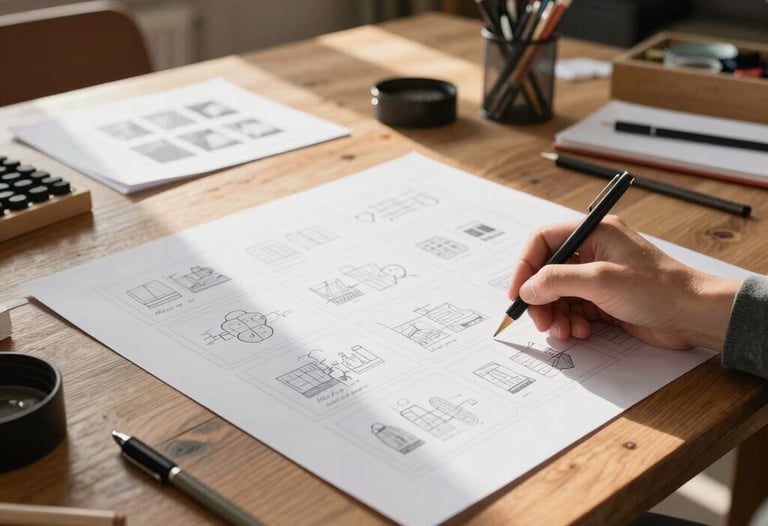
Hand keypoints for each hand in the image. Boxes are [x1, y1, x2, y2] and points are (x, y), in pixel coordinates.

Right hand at [507, 215, 739, 349]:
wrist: (694, 315)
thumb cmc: (657, 288)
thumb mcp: (600, 281)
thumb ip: (557, 281)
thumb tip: (527, 289)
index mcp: (593, 233)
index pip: (543, 241)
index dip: (525, 266)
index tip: (517, 292)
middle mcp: (593, 252)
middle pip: (547, 272)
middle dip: (541, 298)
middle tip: (541, 321)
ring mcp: (599, 277)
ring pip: (559, 295)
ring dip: (556, 314)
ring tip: (565, 331)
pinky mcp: (605, 300)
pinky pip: (574, 309)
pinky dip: (572, 322)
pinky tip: (582, 331)